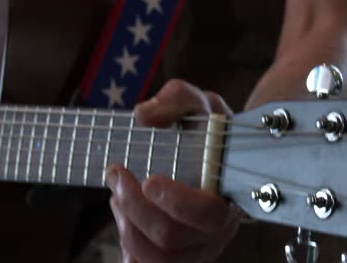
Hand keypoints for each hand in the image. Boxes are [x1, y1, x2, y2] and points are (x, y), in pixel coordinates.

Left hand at [106, 80, 240, 262]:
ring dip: (127, 226)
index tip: (147, 179)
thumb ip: (176, 100)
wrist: (219, 152)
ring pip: (157, 258)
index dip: (175, 202)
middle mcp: (218, 229)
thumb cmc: (209, 131)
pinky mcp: (183, 254)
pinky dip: (130, 250)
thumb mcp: (198, 104)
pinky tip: (124, 220)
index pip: (207, 215)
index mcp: (230, 195)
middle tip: (116, 175)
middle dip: (134, 207)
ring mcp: (200, 247)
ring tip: (118, 196)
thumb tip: (143, 116)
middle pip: (171, 238)